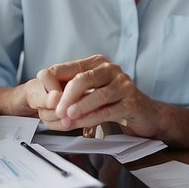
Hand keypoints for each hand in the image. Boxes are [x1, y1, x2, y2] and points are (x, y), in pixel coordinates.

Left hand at [43, 55, 160, 137]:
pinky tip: (81, 123)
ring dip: (79, 108)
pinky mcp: (131, 102)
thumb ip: (70, 90)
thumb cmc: (113, 102)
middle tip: (56, 111)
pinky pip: (108, 110)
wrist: (145, 114)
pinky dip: (92, 118)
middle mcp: (111, 70)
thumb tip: (46, 94)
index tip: (44, 96)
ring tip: (66, 118)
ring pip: (97, 95)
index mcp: (97, 63)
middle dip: (66, 96)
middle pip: (83, 78)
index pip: (70, 68)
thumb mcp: (90, 92)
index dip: (54, 81)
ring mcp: (123, 85)